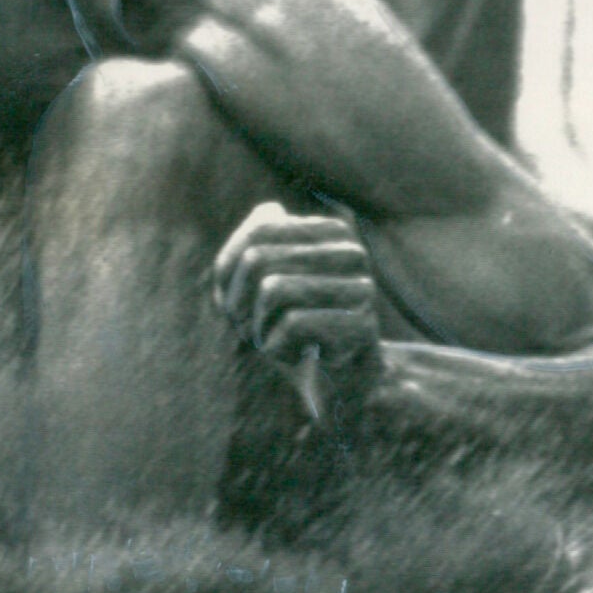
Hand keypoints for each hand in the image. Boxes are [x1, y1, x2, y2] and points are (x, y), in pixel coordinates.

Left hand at [211, 201, 381, 418]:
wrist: (335, 383)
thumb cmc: (289, 327)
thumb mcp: (259, 283)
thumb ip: (254, 242)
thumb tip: (270, 209)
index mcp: (332, 232)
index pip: (256, 233)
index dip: (230, 272)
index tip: (239, 301)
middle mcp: (352, 252)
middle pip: (258, 258)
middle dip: (240, 301)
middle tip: (253, 327)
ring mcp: (362, 288)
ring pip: (273, 288)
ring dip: (257, 326)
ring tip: (275, 340)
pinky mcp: (362, 326)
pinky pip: (292, 324)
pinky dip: (276, 347)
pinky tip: (295, 356)